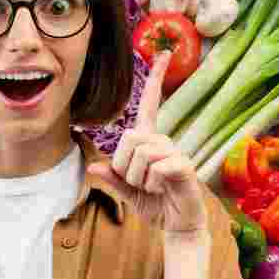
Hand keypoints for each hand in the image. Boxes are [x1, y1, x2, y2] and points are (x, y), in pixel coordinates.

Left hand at [86, 52, 207, 233]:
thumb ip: (113, 178)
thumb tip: (94, 166)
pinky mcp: (184, 167)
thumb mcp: (128, 192)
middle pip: (128, 138)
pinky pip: (156, 168)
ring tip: (152, 188)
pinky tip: (163, 190)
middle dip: (124, 168)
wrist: (177, 225)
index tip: (163, 53)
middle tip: (139, 183)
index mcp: (149, 142)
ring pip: (140, 155)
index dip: (155, 80)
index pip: (150, 105)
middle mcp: (163, 141)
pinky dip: (152, 184)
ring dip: (138, 180)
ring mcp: (175, 152)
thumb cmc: (155, 204)